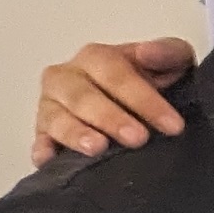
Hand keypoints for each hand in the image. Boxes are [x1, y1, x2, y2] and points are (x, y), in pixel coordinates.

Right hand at [34, 39, 195, 167]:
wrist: (140, 104)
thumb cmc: (153, 79)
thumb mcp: (173, 61)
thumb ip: (167, 52)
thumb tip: (148, 53)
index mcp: (96, 57)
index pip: (117, 75)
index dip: (145, 100)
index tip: (173, 125)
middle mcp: (67, 78)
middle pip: (83, 97)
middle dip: (111, 118)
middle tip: (138, 138)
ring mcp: (51, 106)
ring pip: (57, 118)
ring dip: (76, 133)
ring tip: (97, 147)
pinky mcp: (44, 133)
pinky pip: (40, 141)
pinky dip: (43, 150)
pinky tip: (51, 160)